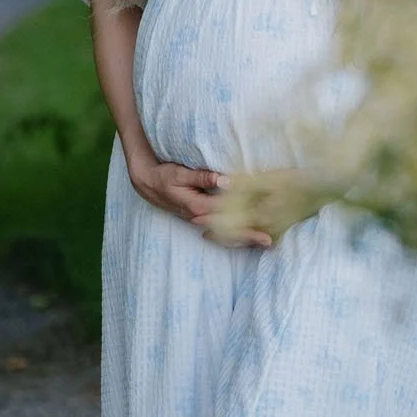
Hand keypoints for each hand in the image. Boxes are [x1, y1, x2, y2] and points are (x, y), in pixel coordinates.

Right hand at [125, 151, 272, 247]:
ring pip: (223, 233)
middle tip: (269, 242)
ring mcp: (199, 219)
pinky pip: (217, 228)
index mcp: (198, 208)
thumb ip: (204, 178)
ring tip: (263, 240)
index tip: (264, 235)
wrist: (147, 182)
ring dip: (242, 236)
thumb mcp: (182, 174)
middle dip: (249, 237)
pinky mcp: (199, 215)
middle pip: (227, 233)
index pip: (228, 220)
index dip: (247, 227)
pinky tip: (245, 231)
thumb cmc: (164, 175)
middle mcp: (199, 217)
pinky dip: (232, 231)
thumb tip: (227, 181)